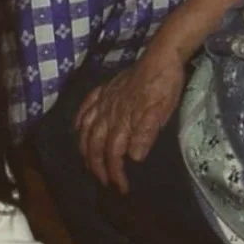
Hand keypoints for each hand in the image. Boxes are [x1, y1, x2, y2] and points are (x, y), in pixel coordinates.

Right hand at [74, 49, 187, 193]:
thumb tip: (134, 156)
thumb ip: (146, 132)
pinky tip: (78, 127)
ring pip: (87, 127)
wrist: (162, 55)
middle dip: (96, 166)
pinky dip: (79, 118)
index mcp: (124, 119)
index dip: (115, 172)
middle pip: (95, 144)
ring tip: (87, 162)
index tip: (120, 187)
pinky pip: (86, 104)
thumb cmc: (165, 85)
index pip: (114, 153)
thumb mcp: (162, 110)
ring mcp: (105, 98)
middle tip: (103, 181)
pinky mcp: (106, 87)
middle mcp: (109, 111)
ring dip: (84, 147)